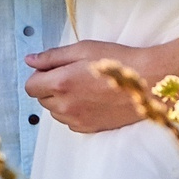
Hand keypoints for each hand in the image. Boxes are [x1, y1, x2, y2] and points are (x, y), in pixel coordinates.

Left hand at [24, 40, 155, 132]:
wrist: (148, 82)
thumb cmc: (117, 61)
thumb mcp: (82, 49)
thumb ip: (52, 57)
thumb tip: (30, 60)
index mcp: (60, 83)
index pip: (31, 86)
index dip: (39, 75)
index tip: (53, 69)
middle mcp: (66, 106)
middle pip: (42, 99)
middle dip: (49, 87)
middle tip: (72, 75)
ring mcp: (78, 120)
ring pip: (55, 112)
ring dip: (61, 101)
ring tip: (83, 87)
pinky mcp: (90, 129)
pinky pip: (70, 122)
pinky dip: (74, 112)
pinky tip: (91, 100)